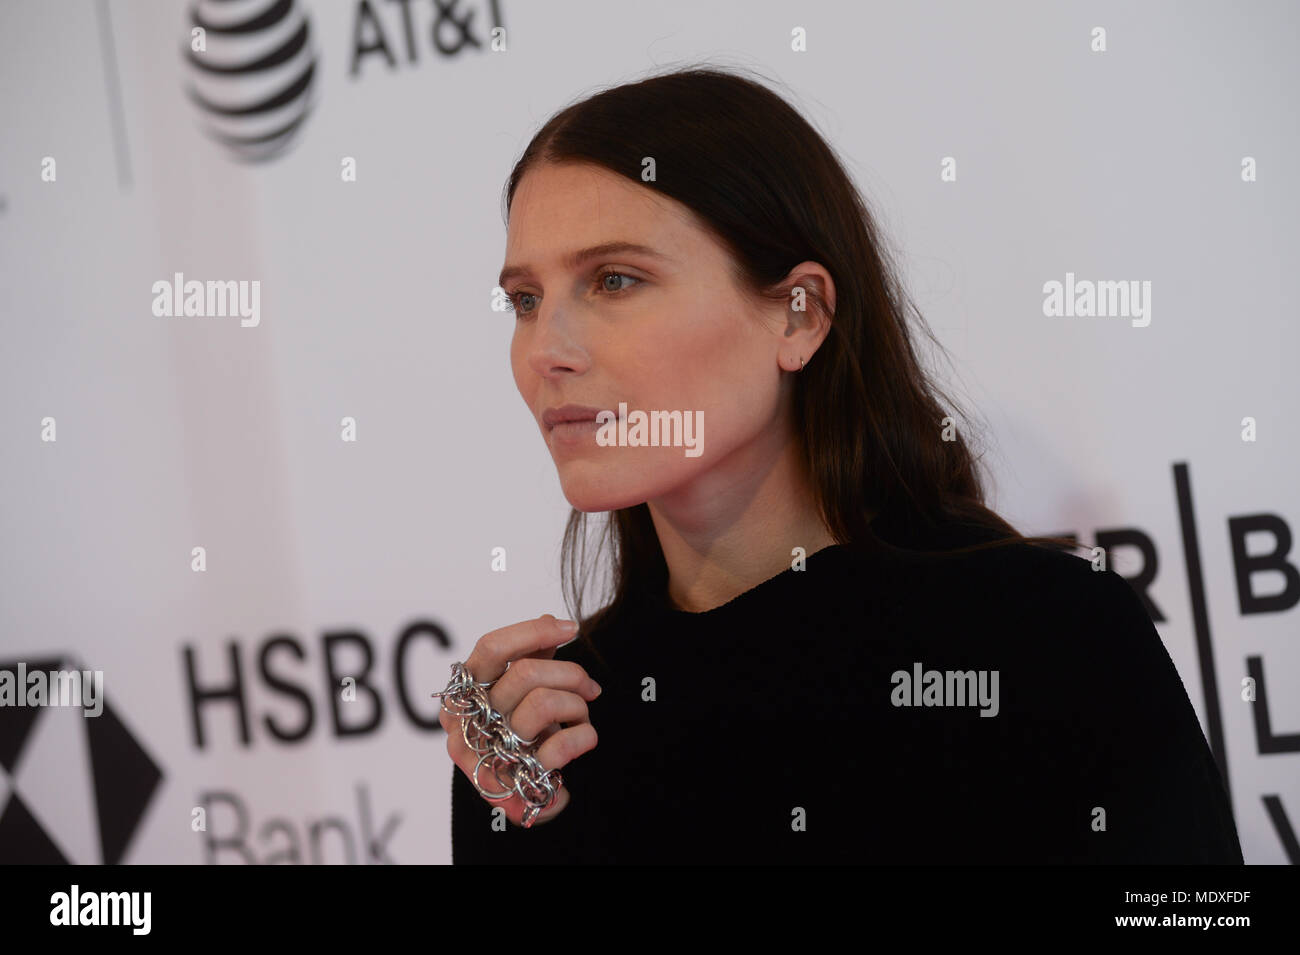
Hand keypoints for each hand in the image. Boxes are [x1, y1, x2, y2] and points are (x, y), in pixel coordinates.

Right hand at [440, 613, 601, 826]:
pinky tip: (584, 738)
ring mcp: (489, 750)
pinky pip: (561, 744)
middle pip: (525, 673)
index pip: (491, 648)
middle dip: (570, 673)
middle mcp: (469, 721)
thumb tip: (552, 621)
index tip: (571, 628)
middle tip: (590, 686)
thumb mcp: (520, 692)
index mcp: (465, 693)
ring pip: (544, 703)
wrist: (524, 793)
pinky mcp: (515, 779)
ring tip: (581, 716)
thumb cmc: (519, 733)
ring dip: (577, 705)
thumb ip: (531, 655)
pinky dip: (585, 735)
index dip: (533, 631)